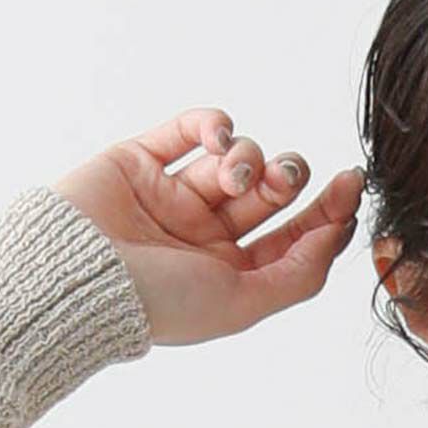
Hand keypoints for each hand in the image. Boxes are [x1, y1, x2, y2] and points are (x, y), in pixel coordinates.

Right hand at [51, 106, 365, 346]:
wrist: (76, 276)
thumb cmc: (157, 302)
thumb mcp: (243, 303)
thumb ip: (298, 274)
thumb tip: (337, 233)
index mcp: (231, 277)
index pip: (293, 239)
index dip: (328, 213)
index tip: (351, 185)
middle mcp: (205, 238)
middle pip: (271, 195)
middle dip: (287, 179)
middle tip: (283, 178)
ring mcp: (173, 197)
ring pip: (236, 159)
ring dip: (247, 156)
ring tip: (231, 172)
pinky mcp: (142, 162)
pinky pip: (190, 129)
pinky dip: (213, 124)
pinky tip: (218, 136)